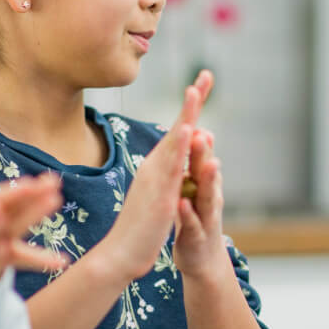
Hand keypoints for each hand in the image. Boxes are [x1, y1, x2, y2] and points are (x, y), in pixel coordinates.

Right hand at [99, 70, 211, 280]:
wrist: (121, 254)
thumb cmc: (141, 227)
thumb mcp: (159, 196)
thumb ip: (168, 177)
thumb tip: (177, 162)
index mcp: (158, 167)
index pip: (179, 132)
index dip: (192, 108)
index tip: (204, 83)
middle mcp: (155, 167)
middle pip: (178, 129)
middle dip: (192, 101)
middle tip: (206, 74)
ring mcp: (156, 180)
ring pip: (174, 143)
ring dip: (186, 116)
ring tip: (196, 91)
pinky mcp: (159, 196)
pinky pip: (171, 168)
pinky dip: (180, 147)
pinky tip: (190, 131)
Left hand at [172, 122, 225, 277]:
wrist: (202, 259)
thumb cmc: (196, 218)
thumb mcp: (194, 187)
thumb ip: (195, 161)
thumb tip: (198, 131)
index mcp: (201, 181)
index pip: (200, 152)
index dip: (198, 130)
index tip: (197, 109)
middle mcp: (208, 194)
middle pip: (205, 169)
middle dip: (205, 150)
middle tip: (203, 130)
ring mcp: (204, 216)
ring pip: (207, 195)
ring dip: (209, 180)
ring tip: (210, 164)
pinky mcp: (196, 236)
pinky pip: (193, 223)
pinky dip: (188, 213)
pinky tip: (183, 203)